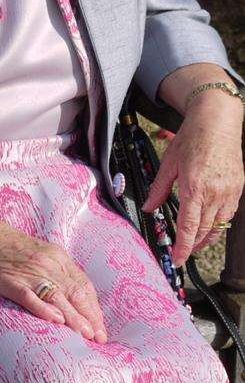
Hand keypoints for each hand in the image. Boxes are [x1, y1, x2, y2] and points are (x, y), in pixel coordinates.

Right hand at [0, 220, 107, 342]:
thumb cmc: (4, 245)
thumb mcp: (37, 251)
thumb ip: (55, 269)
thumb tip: (71, 295)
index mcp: (57, 256)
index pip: (84, 285)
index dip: (94, 308)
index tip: (100, 326)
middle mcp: (48, 264)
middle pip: (76, 293)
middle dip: (91, 317)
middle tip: (100, 338)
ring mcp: (30, 273)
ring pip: (59, 298)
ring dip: (75, 318)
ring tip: (87, 336)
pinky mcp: (11, 282)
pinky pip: (31, 297)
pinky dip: (45, 309)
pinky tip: (56, 321)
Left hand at [145, 91, 243, 265]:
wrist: (218, 124)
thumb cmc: (191, 140)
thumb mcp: (168, 163)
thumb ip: (159, 189)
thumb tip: (147, 208)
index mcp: (195, 187)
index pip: (188, 226)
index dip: (182, 246)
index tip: (176, 259)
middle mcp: (215, 193)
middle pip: (204, 230)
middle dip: (192, 246)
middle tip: (181, 253)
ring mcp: (229, 193)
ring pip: (218, 226)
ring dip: (206, 238)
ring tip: (193, 244)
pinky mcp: (237, 190)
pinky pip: (228, 215)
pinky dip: (217, 224)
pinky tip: (208, 225)